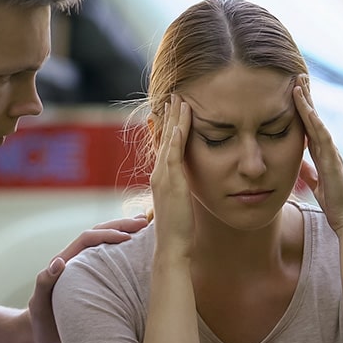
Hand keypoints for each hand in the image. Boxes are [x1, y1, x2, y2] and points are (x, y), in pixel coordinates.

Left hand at [25, 215, 149, 342]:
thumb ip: (45, 281)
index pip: (88, 239)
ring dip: (123, 232)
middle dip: (120, 225)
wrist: (41, 334)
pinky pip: (111, 261)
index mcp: (67, 261)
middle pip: (99, 233)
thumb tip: (59, 261)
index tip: (127, 238)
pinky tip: (140, 250)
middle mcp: (78, 261)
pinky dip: (125, 251)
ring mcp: (87, 269)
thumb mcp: (39, 301)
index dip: (107, 234)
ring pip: (106, 244)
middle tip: (143, 221)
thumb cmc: (39, 319)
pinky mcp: (95, 280)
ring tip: (144, 226)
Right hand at [150, 93, 194, 255]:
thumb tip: (183, 186)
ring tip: (179, 99)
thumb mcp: (178, 204)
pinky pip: (173, 154)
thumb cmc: (178, 230)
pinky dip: (177, 136)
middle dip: (168, 116)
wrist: (172, 247)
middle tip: (173, 95)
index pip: (163, 146)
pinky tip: (181, 122)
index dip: (165, 127)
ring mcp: (163, 177)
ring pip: (168, 141)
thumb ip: (179, 191)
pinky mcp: (172, 182)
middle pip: (163, 138)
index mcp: (161, 177)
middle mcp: (158, 174)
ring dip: (174, 119)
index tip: (170, 109)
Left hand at [293, 75, 342, 233]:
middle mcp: (327, 148)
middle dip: (306, 97)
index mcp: (321, 153)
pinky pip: (320, 134)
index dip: (302, 109)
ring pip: (316, 120)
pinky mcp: (331, 158)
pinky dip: (312, 118)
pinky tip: (305, 106)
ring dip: (308, 101)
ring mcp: (331, 151)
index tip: (294, 91)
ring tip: (299, 82)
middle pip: (314, 117)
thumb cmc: (334, 203)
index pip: (309, 126)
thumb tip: (299, 165)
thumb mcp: (315, 184)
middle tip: (298, 76)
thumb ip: (308, 172)